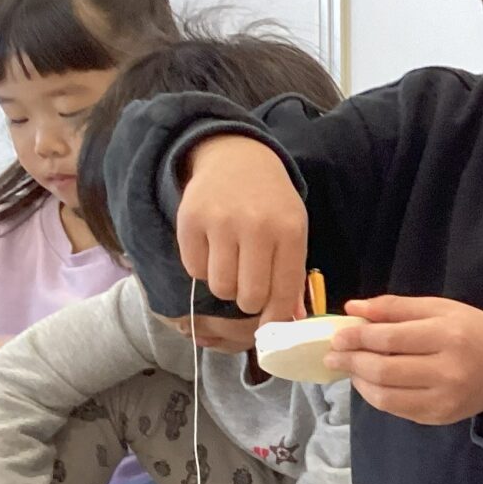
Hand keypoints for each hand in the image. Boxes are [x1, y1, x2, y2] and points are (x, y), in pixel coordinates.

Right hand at [177, 136, 306, 325]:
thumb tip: (290, 319)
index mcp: (289, 230)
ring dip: (226, 286)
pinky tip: (213, 247)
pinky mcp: (189, 221)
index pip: (284, 291)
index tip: (270, 325)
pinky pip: (195, 270)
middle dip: (250, 302)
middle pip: (248, 297)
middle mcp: (256, 226)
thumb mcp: (292, 229)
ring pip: (220, 288)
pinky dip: (203, 268)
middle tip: (249, 290)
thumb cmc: (270, 202)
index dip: (277, 316)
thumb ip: (291, 274)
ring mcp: (220, 222)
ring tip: (232, 264)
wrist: (235, 158)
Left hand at [326, 296, 482, 425]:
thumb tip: (353, 308)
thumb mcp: (443, 308)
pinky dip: (376, 395)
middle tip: (333, 355)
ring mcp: (443, 399)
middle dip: (350, 361)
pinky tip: (371, 382)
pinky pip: (396, 409)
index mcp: (448, 335)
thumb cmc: (476, 332)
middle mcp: (447, 371)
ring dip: (359, 381)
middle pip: (383, 369)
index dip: (357, 337)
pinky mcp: (439, 417)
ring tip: (350, 368)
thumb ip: (397, 308)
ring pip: (384, 396)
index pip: (390, 338)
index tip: (337, 335)